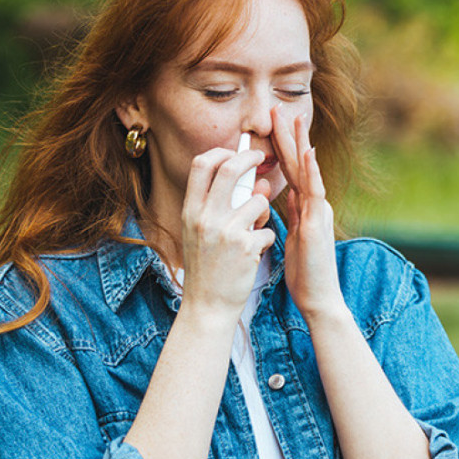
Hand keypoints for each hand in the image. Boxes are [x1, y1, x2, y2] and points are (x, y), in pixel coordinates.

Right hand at [178, 145, 274, 316]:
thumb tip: (258, 183)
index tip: (235, 152)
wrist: (208, 306)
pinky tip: (254, 254)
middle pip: (230, 169)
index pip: (201, 164)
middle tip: (260, 158)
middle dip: (249, 157)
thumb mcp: (203, 233)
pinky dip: (266, 239)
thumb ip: (225, 207)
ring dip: (264, 211)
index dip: (221, 152)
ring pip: (258, 200)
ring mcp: (225, 231)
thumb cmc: (207, 268)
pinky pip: (268, 230)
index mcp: (190, 211)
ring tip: (256, 228)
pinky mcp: (246, 247)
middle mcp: (204, 217)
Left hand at [272, 108, 345, 319]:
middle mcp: (314, 204)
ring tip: (294, 118)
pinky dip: (311, 170)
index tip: (270, 122)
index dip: (280, 145)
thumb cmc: (304, 271)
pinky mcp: (318, 223)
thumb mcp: (291, 236)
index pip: (289, 169)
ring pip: (307, 170)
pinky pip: (315, 192)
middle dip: (288, 134)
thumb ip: (289, 214)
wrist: (318, 297)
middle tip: (278, 107)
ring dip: (300, 142)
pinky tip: (308, 152)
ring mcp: (318, 211)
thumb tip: (281, 196)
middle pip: (298, 163)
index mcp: (305, 206)